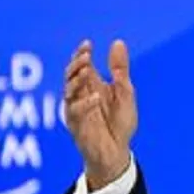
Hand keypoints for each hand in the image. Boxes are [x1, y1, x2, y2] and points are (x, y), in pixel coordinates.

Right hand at [63, 40, 137, 190]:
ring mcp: (76, 110)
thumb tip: (118, 42)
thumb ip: (120, 70)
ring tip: (86, 70)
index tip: (88, 44)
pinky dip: (84, 103)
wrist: (118, 151)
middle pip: (71, 75)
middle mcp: (81, 95)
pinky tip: (95, 96)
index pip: (82, 65)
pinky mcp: (76, 125)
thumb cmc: (120, 122)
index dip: (82, 54)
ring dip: (76, 80)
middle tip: (85, 55)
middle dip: (76, 64)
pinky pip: (75, 112)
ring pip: (68, 91)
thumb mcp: (125, 92)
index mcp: (92, 85)